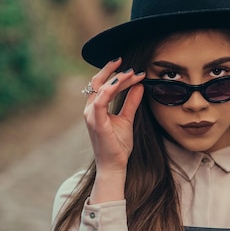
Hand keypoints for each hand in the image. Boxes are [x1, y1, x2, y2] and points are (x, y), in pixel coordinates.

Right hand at [83, 59, 144, 175]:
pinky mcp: (96, 123)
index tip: (133, 70)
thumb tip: (139, 86)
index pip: (103, 85)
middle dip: (113, 70)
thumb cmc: (118, 145)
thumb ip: (132, 102)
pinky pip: (100, 101)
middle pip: (98, 82)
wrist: (114, 165)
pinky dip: (109, 90)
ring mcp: (91, 116)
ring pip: (100, 88)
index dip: (116, 75)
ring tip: (132, 74)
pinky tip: (120, 82)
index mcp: (95, 108)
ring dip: (117, 79)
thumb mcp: (127, 119)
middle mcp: (90, 110)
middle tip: (130, 65)